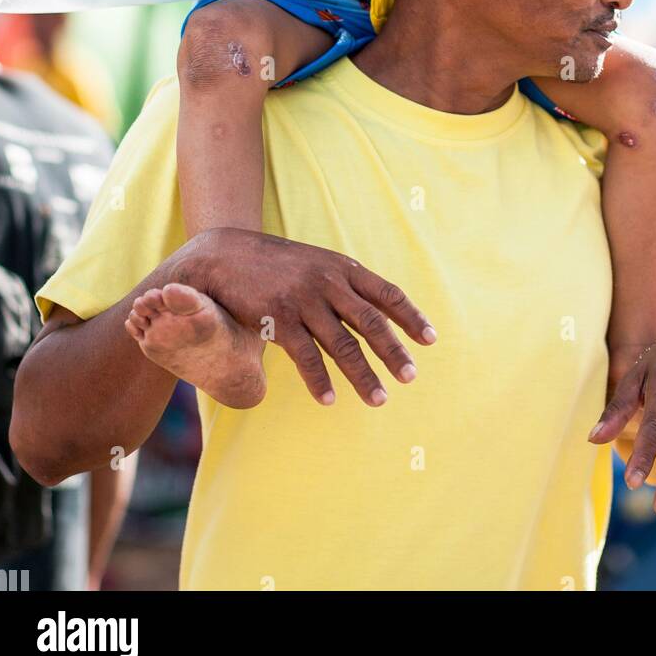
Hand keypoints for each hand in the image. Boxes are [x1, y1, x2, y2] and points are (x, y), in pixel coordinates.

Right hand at [186, 228, 437, 407]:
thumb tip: (375, 311)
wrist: (224, 255)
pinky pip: (305, 356)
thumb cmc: (275, 265)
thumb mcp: (316, 263)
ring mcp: (304, 300)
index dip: (410, 316)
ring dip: (363, 375)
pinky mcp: (277, 318)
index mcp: (342, 268)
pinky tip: (330, 400)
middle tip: (411, 377)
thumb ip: (343, 283)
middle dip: (393, 351)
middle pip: (371, 321)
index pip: (387, 293)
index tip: (431, 340)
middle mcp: (328, 282)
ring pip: (342, 344)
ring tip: (380, 399)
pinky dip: (320, 380)